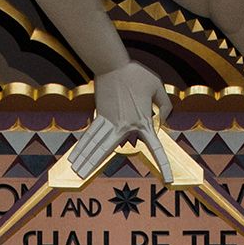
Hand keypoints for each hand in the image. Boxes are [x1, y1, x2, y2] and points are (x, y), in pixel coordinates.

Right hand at [69, 62, 172, 182]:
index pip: (156, 148)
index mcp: (142, 123)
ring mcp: (109, 123)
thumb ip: (165, 105)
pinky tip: (76, 154)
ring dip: (84, 158)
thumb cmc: (136, 75)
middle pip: (108, 152)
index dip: (164, 165)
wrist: (112, 64)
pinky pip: (92, 135)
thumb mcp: (158, 86)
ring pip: (95, 145)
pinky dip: (83, 145)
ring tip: (75, 170)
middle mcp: (124, 127)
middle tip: (88, 177)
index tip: (168, 180)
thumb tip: (162, 120)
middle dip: (98, 165)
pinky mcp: (100, 116)